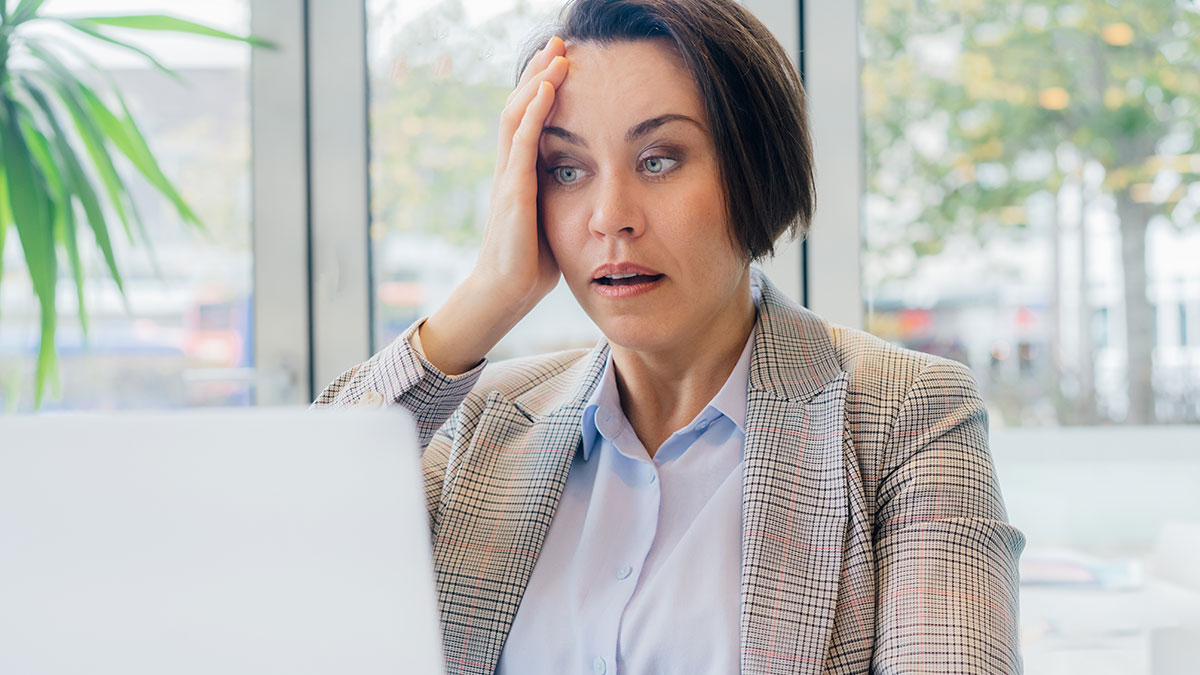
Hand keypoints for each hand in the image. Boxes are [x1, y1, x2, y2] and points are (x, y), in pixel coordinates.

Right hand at [472, 36, 568, 313]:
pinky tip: (546, 89)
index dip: (543, 88)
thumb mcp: (557, 222)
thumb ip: (565, 198)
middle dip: (539, 72)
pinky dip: (533, 112)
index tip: (563, 62)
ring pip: (517, 115)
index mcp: (520, 174)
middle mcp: (509, 168)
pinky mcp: (512, 191)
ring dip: (537, 81)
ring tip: (556, 53)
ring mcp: (507, 177)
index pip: (528, 119)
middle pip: (519, 106)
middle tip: (559, 42)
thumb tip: (594, 188)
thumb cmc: (532, 265)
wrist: (505, 293)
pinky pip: (522, 142)